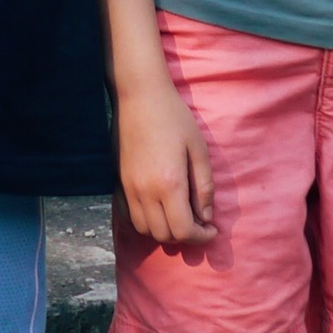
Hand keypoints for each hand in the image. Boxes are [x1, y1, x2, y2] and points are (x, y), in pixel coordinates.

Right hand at [116, 79, 215, 247]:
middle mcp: (145, 191)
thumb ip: (204, 186)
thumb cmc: (174, 117)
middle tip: (199, 223)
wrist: (139, 95)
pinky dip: (146, 221)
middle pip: (164, 236)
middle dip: (185, 236)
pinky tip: (159, 208)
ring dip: (164, 231)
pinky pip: (130, 215)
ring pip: (145, 229)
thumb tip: (206, 216)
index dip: (202, 237)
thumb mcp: (198, 149)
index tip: (212, 229)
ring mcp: (129, 186)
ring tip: (179, 216)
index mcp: (169, 183)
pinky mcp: (120, 180)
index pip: (184, 230)